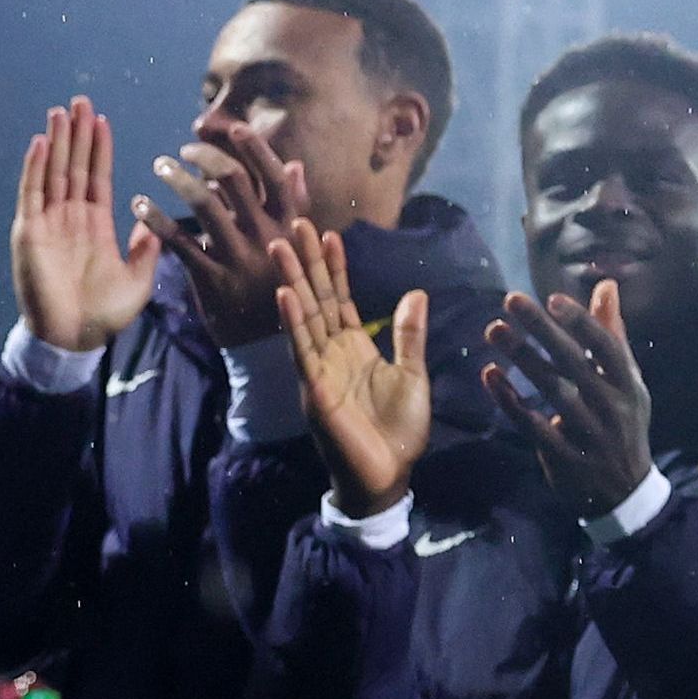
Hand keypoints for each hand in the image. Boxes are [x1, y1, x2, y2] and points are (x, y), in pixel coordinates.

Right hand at [11, 100, 157, 352]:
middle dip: (77, 134)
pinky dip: (34, 168)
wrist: (75, 339)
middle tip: (81, 100)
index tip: (102, 120)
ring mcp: (48, 223)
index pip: (97, 176)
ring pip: (52, 173)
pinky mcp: (29, 233)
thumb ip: (146, 248)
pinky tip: (39, 143)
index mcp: (95, 224)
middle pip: (74, 166)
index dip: (99, 148)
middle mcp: (70, 218)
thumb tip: (155, 219)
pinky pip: (31, 194)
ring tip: (61, 111)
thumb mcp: (138, 278)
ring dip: (56, 142)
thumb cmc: (106, 314)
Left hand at [137, 117, 304, 345]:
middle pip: (235, 181)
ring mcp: (240, 257)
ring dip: (177, 179)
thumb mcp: (297, 245)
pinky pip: (180, 242)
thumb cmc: (280, 284)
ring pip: (205, 205)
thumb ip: (293, 205)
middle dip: (204, 157)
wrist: (268, 342)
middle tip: (181, 151)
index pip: (275, 176)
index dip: (255, 148)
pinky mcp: (213, 279)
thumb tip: (295, 164)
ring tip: (159, 167)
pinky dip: (156, 219)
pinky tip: (140, 205)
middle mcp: (267, 236)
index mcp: (290, 224)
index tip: (233, 128)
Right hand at [270, 221, 429, 518]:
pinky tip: (286, 294)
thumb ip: (409, 334)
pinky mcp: (315, 389)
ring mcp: (319, 369)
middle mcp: (331, 353)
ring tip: (281, 246)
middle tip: (294, 223)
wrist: (388, 475)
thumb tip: (416, 292)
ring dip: (292, 280)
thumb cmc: (398, 429)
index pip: (339, 298)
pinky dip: (294, 322)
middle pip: (316, 298)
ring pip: (303, 317)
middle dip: (306, 262)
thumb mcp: (412, 373)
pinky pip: (302, 350)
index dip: (334, 267)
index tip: (328, 233)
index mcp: (354, 347)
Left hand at [483, 284, 656, 516]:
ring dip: (522, 357)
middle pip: (574, 363)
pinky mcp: (563, 457)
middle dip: (541, 329)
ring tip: (494, 330)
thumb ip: (613, 335)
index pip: (606, 348)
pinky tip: (490, 376)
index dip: (581, 322)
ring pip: (551, 390)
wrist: (625, 492)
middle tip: (511, 300)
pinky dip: (510, 400)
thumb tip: (606, 286)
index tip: (552, 299)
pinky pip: (532, 425)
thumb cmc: (623, 424)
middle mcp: (611, 408)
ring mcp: (588, 434)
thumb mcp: (627, 383)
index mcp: (629, 386)